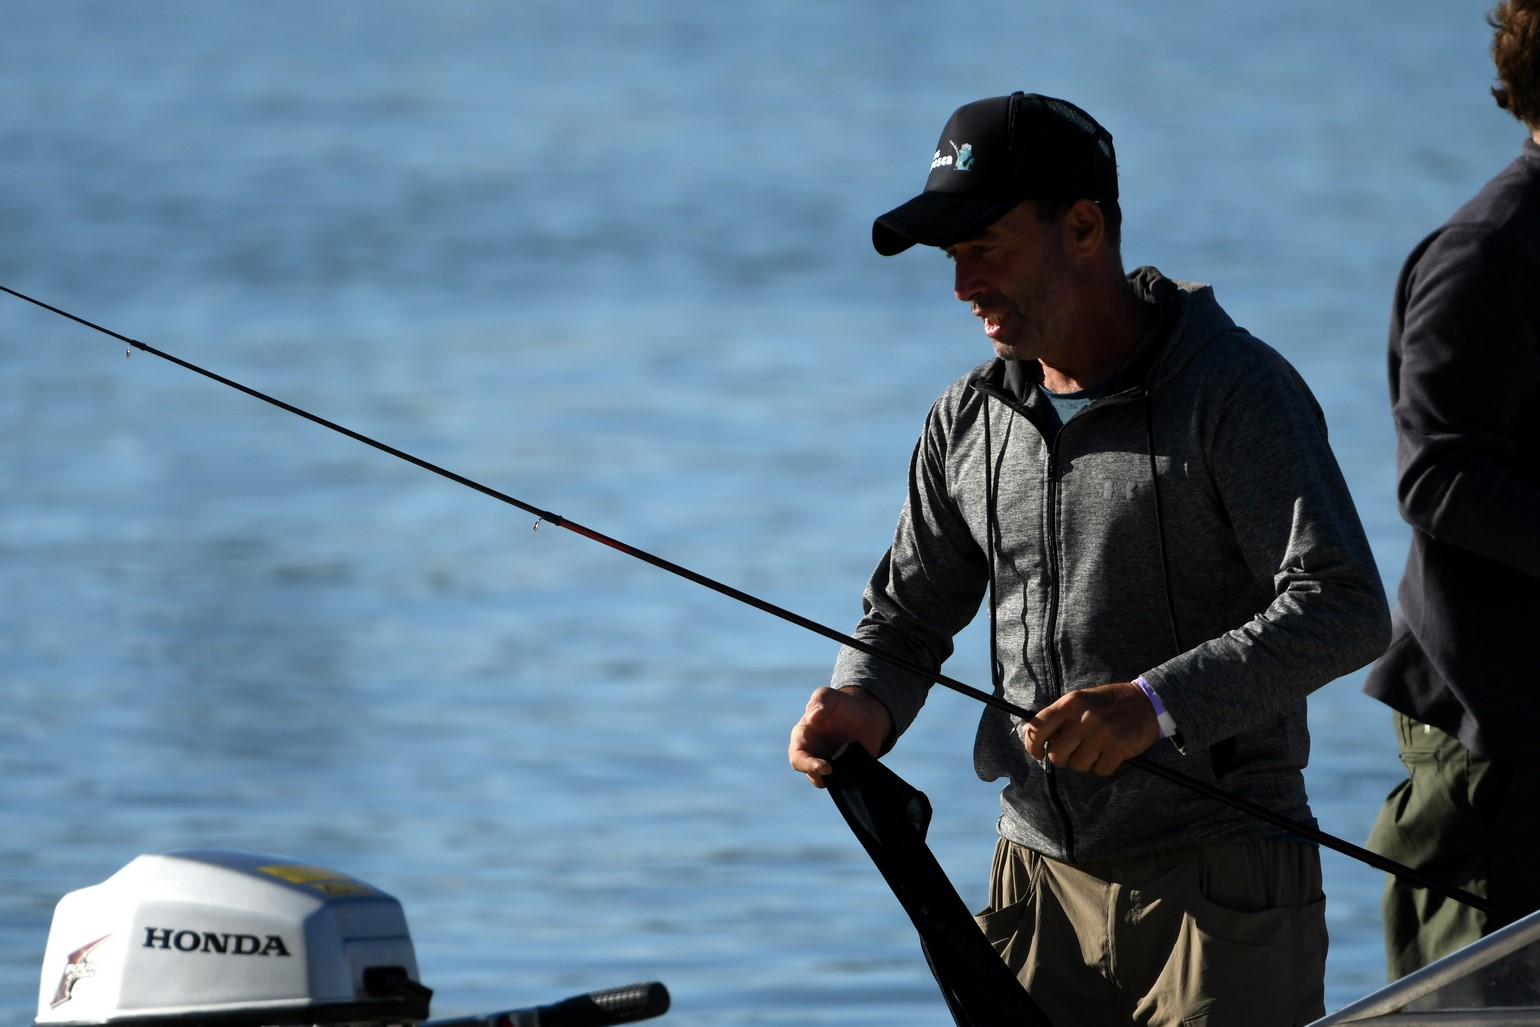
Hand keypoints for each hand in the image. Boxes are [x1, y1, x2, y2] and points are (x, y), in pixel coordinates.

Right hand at [788, 686, 893, 788]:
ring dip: (838, 778)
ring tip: (850, 767)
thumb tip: (814, 718)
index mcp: (803, 740)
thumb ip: (819, 702)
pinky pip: (848, 782)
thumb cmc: (840, 704)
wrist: (865, 713)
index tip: (825, 766)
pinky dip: (853, 780)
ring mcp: (831, 766)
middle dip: (819, 776)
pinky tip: (860, 769)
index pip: (797, 758)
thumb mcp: (827, 695)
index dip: (808, 765)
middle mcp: (814, 756)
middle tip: (832, 771)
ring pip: (829, 782)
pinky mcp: (848, 773)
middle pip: (811, 775)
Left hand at [1021, 681, 1160, 776]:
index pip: (1037, 728)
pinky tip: (1111, 753)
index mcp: (1070, 703)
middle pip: (1056, 755)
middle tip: (1075, 751)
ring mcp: (1101, 733)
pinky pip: (1100, 770)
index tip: (1038, 753)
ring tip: (1097, 748)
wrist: (1147, 702)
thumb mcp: (1081, 700)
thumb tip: (1037, 739)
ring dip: (1086, 762)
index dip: (1032, 745)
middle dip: (1063, 759)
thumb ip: (1060, 717)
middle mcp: (1083, 718)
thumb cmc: (1108, 703)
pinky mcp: (1118, 747)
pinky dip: (1104, 766)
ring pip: (1077, 765)